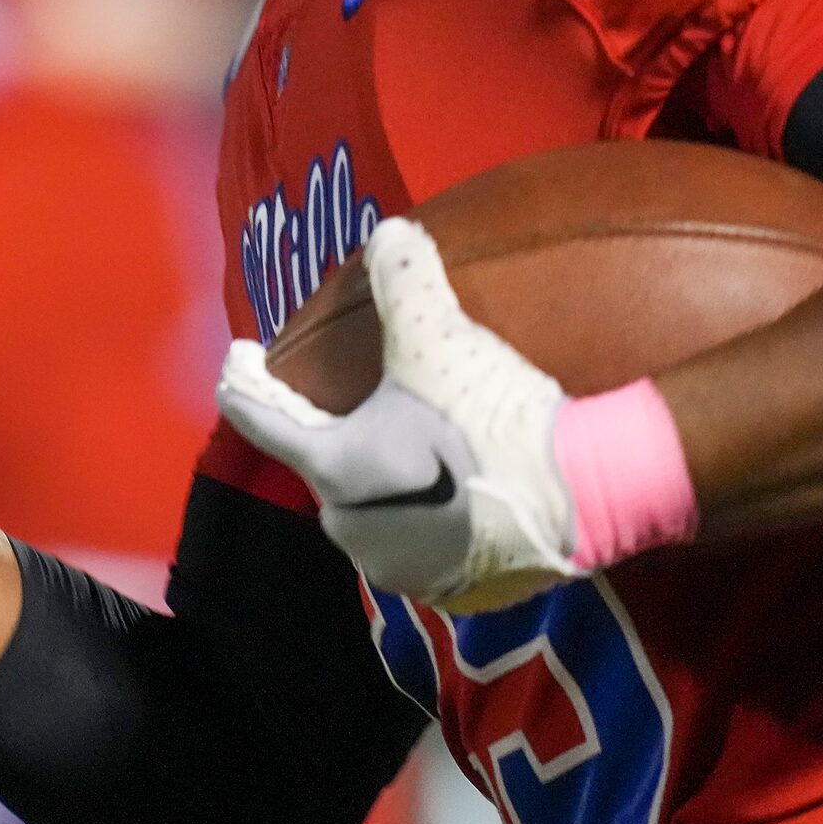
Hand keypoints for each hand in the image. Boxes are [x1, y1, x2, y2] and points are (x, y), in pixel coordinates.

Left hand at [217, 217, 579, 612]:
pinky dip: (420, 515)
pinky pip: (415, 543)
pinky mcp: (448, 592)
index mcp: (334, 470)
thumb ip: (404, 276)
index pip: (262, 420)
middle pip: (322, 469)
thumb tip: (389, 231)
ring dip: (376, 480)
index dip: (244, 381)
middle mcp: (352, 530)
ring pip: (368, 512)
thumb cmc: (494, 416)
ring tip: (400, 443)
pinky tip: (443, 488)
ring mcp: (400, 569)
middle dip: (327, 435)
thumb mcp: (442, 335)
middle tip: (348, 398)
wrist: (585, 491)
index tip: (237, 356)